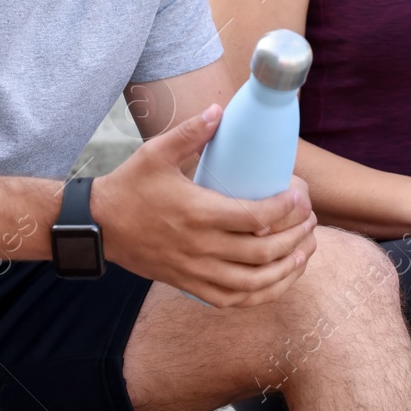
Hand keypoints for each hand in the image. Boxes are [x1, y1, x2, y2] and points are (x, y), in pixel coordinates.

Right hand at [90, 104, 317, 307]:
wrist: (99, 226)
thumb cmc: (130, 186)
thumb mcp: (156, 153)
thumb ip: (190, 132)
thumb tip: (219, 110)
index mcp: (198, 212)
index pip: (255, 217)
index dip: (285, 210)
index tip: (300, 197)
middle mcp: (200, 246)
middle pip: (262, 252)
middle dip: (295, 238)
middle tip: (311, 221)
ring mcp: (195, 270)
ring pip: (252, 282)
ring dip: (285, 270)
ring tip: (304, 252)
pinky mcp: (189, 284)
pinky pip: (231, 299)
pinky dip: (260, 295)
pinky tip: (277, 282)